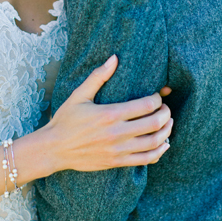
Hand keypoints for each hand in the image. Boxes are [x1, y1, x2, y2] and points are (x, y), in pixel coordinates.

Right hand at [45, 55, 172, 172]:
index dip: (158, 99)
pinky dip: (159, 152)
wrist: (53, 149)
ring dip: (166, 132)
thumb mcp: (79, 95)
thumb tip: (114, 58)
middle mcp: (117, 133)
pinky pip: (146, 160)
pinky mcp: (117, 162)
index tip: (157, 96)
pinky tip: (163, 144)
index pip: (146, 105)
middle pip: (154, 123)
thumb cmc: (65, 120)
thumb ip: (98, 77)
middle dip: (166, 114)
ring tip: (168, 124)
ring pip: (154, 142)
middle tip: (166, 109)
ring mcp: (118, 150)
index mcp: (110, 114)